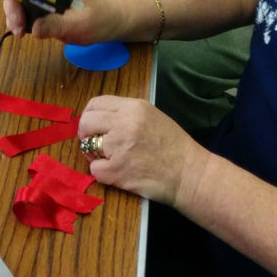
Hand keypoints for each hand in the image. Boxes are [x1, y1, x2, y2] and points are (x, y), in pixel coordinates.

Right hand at [0, 0, 117, 42]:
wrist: (111, 24)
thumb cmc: (100, 19)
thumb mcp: (82, 24)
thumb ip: (58, 25)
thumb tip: (35, 29)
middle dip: (14, 6)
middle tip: (17, 26)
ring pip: (22, 2)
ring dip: (15, 16)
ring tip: (19, 33)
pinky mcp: (46, 11)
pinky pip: (28, 13)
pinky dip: (21, 22)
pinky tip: (23, 33)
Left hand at [78, 96, 206, 203]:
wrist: (189, 173)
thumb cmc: (173, 146)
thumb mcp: (152, 116)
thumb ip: (126, 114)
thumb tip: (101, 120)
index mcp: (133, 107)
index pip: (96, 103)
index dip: (91, 115)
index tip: (94, 126)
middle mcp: (123, 123)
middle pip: (86, 122)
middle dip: (86, 134)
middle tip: (95, 144)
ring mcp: (119, 147)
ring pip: (87, 146)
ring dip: (96, 155)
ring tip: (111, 159)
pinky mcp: (117, 170)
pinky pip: (94, 169)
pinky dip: (102, 173)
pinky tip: (116, 173)